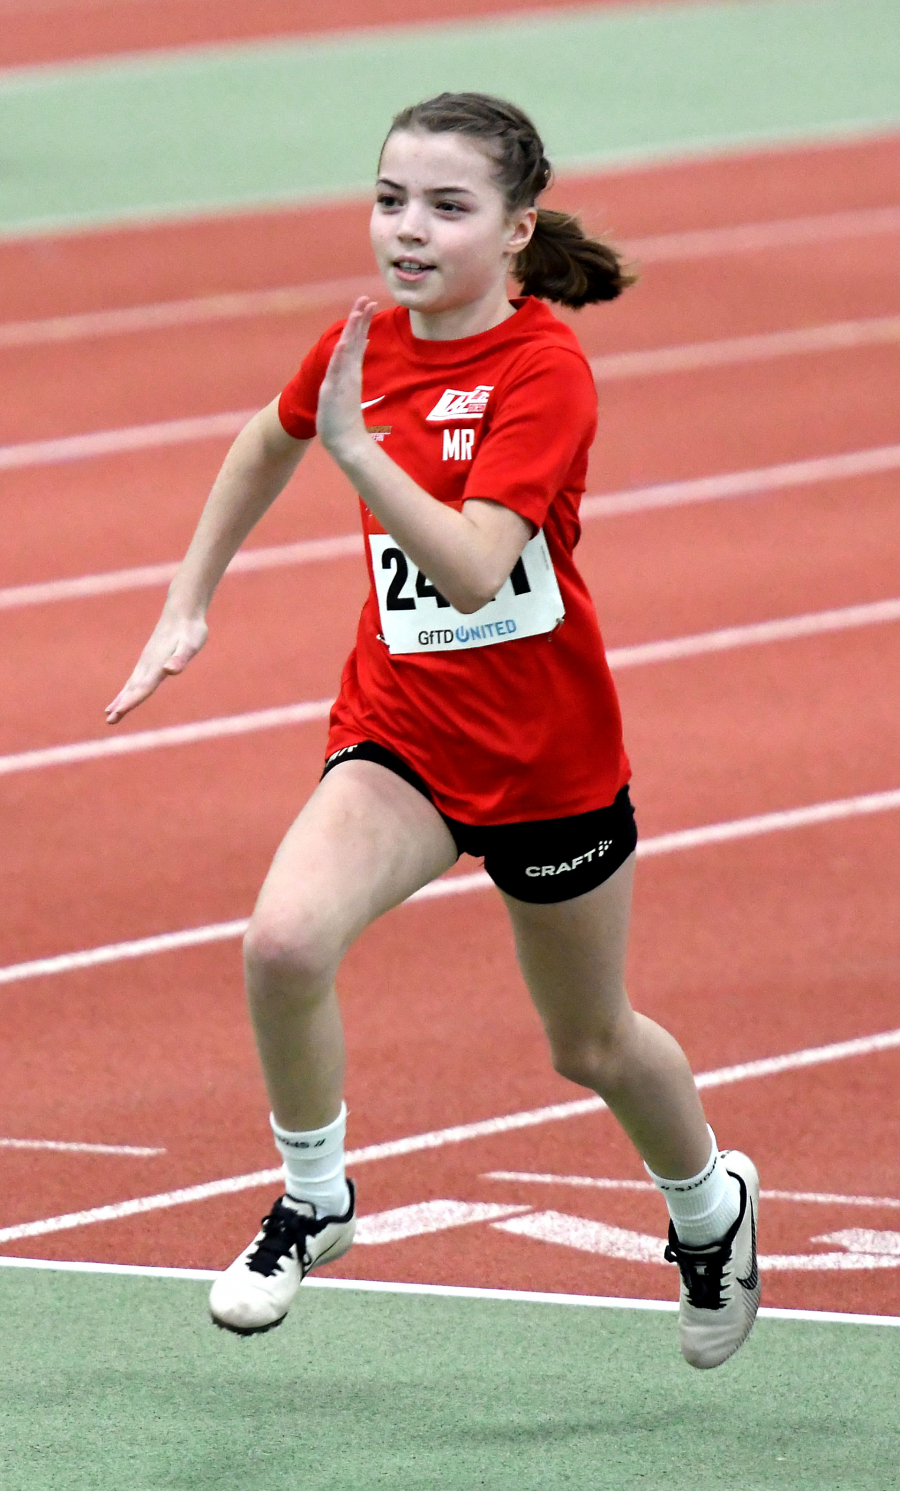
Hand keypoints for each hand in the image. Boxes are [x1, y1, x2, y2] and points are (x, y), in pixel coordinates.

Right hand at [105, 609, 208, 723]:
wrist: (183, 611)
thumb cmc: (190, 630)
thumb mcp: (191, 645)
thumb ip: (180, 658)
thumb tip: (169, 670)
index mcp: (157, 665)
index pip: (143, 688)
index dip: (131, 701)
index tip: (118, 713)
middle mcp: (148, 665)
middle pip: (133, 689)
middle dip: (122, 705)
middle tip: (110, 721)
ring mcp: (146, 662)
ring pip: (131, 685)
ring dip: (120, 700)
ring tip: (109, 714)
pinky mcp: (149, 660)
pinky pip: (134, 679)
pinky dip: (127, 691)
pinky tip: (123, 696)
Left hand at [316, 297, 376, 458]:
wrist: (346, 443)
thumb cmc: (346, 424)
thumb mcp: (345, 397)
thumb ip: (348, 383)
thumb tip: (352, 377)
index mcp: (351, 374)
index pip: (357, 343)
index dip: (361, 325)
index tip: (367, 306)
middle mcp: (349, 374)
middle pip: (356, 341)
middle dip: (360, 320)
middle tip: (368, 300)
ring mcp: (343, 381)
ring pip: (349, 350)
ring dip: (353, 330)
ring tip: (359, 311)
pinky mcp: (336, 390)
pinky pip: (340, 369)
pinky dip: (342, 355)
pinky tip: (345, 341)